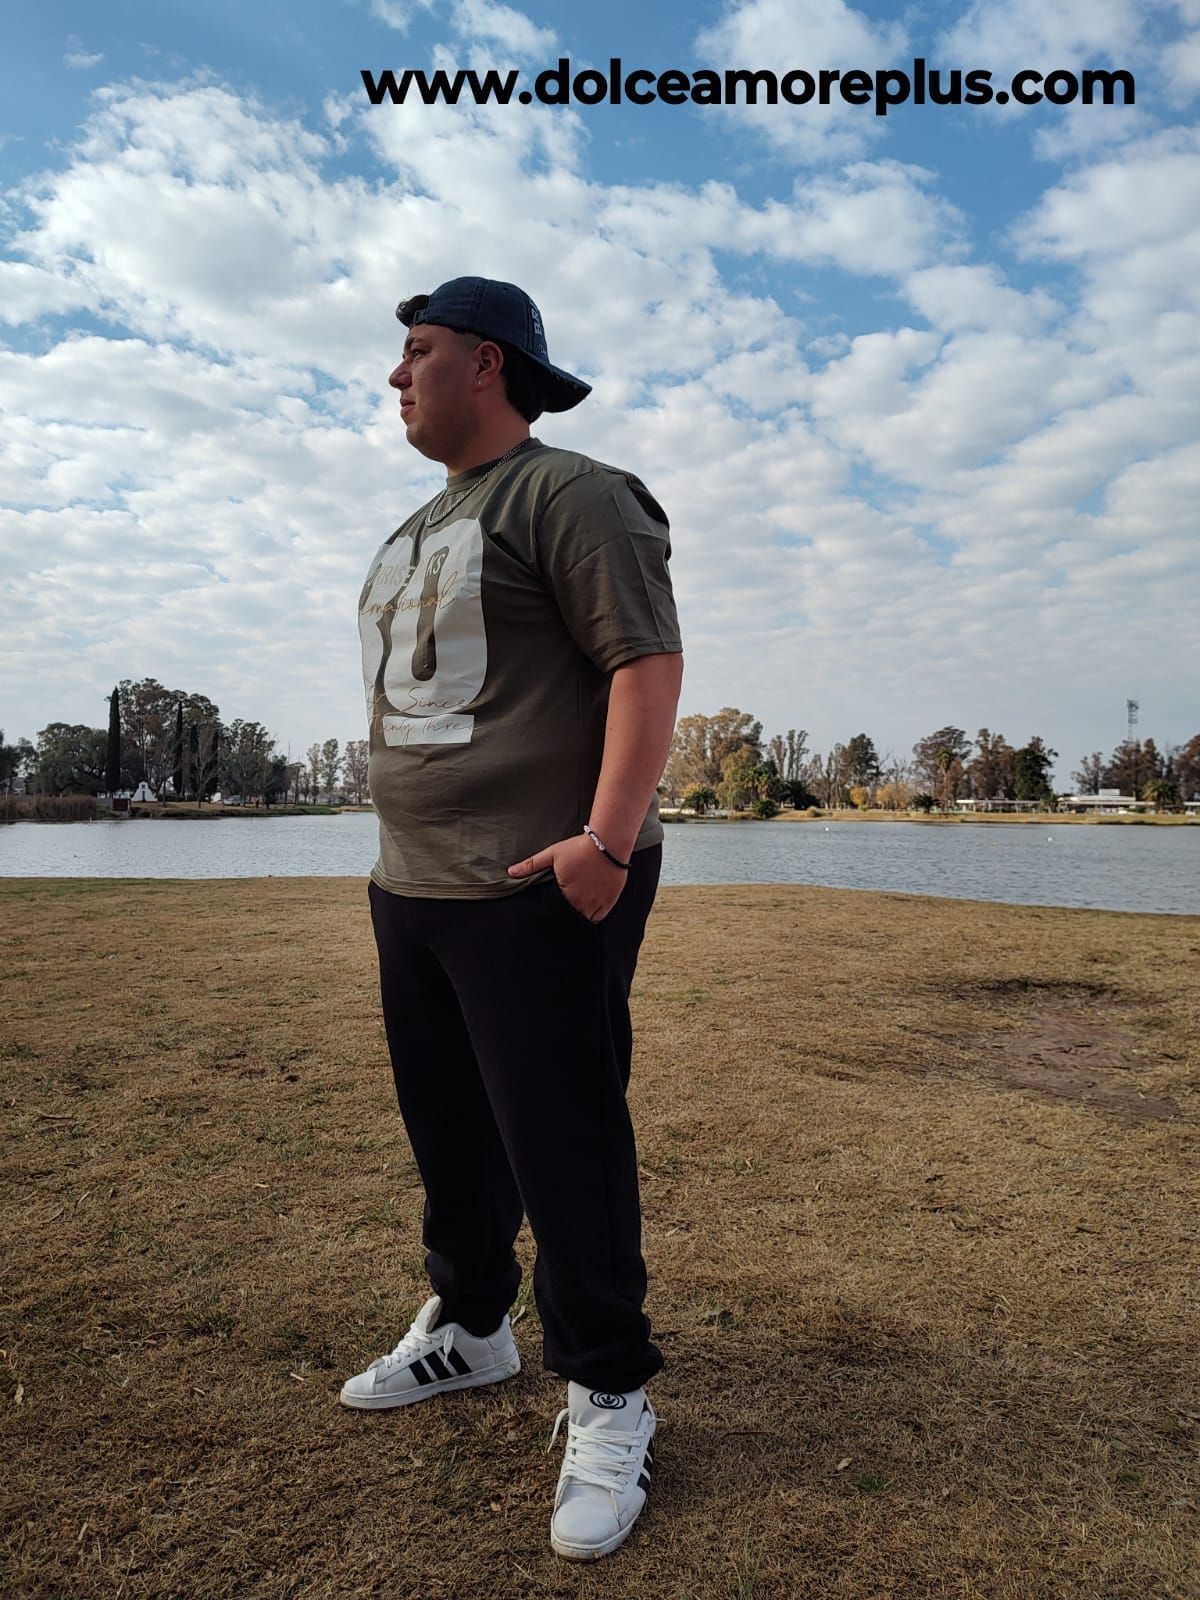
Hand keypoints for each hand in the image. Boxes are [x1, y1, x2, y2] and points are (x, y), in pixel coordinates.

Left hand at [507, 832, 627, 921]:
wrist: (607, 842)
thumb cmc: (579, 847)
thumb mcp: (552, 854)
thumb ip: (532, 865)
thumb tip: (511, 872)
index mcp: (566, 894)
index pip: (555, 911)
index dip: (553, 908)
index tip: (553, 905)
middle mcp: (581, 902)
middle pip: (570, 917)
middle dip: (566, 914)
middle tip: (564, 907)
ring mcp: (597, 902)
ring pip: (585, 919)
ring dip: (580, 915)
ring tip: (576, 907)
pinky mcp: (609, 900)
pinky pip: (599, 916)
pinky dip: (594, 915)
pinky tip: (590, 907)